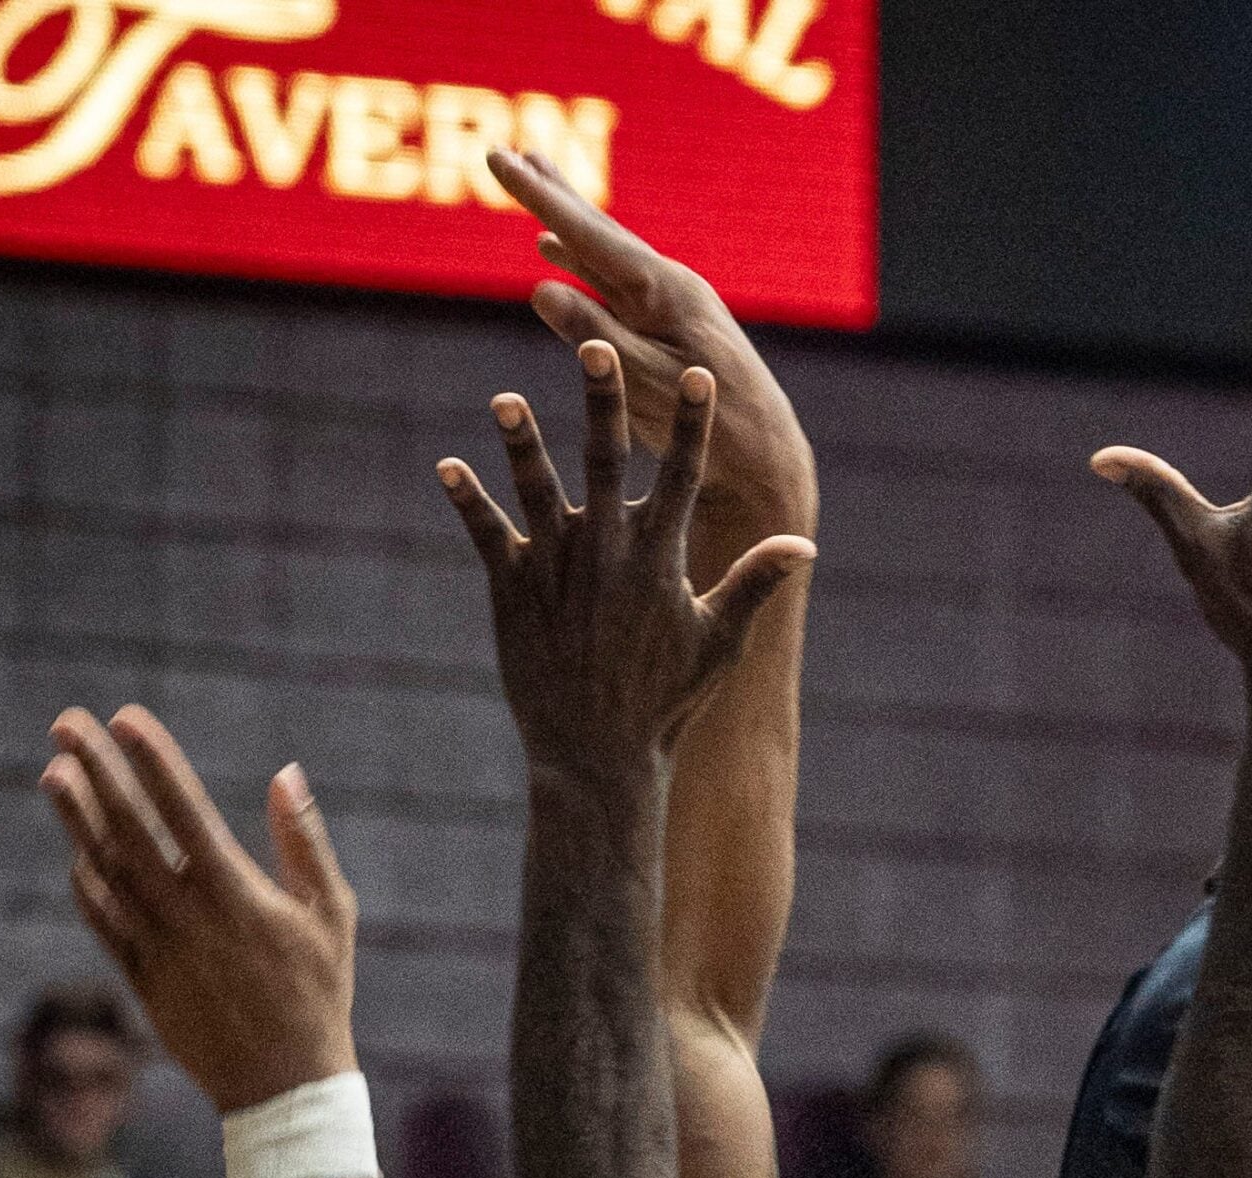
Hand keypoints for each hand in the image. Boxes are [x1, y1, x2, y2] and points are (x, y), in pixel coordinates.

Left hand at [43, 710, 358, 1116]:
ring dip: (77, 819)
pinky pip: (102, 922)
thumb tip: (286, 774)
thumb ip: (305, 842)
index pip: (183, 810)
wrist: (283, 1086)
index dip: (152, 761)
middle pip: (130, 829)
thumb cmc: (320, 994)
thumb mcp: (333, 914)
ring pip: (105, 871)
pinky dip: (86, 884)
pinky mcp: (142, 981)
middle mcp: (187, 916)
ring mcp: (158, 949)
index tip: (125, 716)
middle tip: (65, 723)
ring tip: (53, 771)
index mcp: (237, 894)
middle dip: (97, 771)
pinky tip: (78, 852)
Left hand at [437, 341, 814, 799]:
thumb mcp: (719, 645)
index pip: (684, 478)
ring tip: (506, 399)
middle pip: (606, 460)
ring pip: (535, 487)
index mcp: (661, 560)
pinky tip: (448, 466)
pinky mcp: (512, 590)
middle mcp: (608, 553)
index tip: (700, 376)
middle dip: (603, 401)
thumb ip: (754, 585)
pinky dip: (467, 500)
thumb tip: (803, 547)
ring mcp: (557, 568)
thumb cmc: (665, 702)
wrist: (599, 757)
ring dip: (520, 441)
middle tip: (595, 346)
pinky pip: (486, 533)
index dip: (693, 425)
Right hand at [488, 147, 815, 574]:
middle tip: (511, 151)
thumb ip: (597, 337)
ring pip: (604, 253)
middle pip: (599, 229)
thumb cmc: (714, 429)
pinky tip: (557, 256)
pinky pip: (612, 284)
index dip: (538, 197)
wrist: (767, 457)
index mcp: (665, 291)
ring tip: (536, 182)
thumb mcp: (648, 385)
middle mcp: (669, 286)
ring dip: (565, 221)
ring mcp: (670, 306)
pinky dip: (580, 263)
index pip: (588, 234)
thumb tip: (540, 289)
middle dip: (552, 191)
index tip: (497, 158)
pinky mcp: (668, 329)